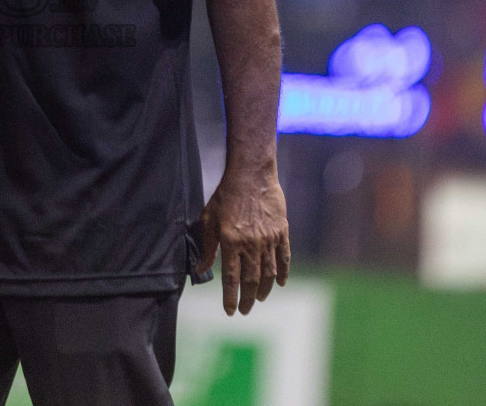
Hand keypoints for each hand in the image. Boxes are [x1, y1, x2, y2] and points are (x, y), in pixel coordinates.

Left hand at [199, 167, 289, 315]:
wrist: (251, 175)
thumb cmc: (226, 195)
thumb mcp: (209, 219)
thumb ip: (208, 247)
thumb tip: (200, 269)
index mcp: (231, 242)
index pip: (232, 279)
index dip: (230, 298)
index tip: (229, 311)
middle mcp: (251, 244)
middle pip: (251, 280)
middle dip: (247, 299)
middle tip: (245, 310)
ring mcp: (269, 239)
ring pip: (269, 273)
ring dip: (264, 289)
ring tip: (259, 299)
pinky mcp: (282, 232)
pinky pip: (284, 258)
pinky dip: (283, 273)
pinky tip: (280, 284)